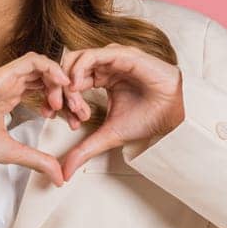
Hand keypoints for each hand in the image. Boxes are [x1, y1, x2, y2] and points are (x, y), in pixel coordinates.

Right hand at [0, 52, 90, 187]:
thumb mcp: (14, 153)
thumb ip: (38, 161)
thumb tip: (59, 177)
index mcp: (11, 99)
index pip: (45, 92)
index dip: (65, 104)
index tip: (74, 122)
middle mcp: (10, 86)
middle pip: (49, 79)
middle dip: (70, 94)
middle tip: (78, 112)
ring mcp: (7, 78)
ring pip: (44, 67)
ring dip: (62, 81)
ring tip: (69, 101)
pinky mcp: (2, 74)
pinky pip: (33, 61)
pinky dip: (51, 68)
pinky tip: (63, 84)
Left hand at [56, 43, 185, 179]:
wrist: (175, 115)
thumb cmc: (147, 119)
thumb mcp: (107, 136)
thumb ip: (84, 150)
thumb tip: (64, 172)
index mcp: (99, 79)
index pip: (68, 81)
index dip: (57, 97)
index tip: (52, 115)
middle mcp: (103, 66)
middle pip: (66, 68)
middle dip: (56, 88)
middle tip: (54, 107)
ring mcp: (111, 58)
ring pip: (75, 59)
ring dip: (66, 79)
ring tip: (68, 101)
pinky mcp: (121, 54)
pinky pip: (92, 55)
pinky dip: (79, 69)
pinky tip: (77, 87)